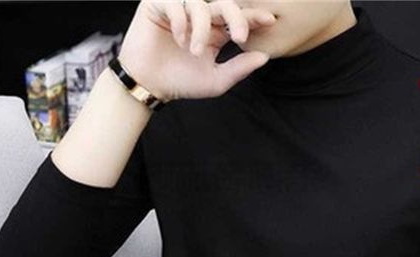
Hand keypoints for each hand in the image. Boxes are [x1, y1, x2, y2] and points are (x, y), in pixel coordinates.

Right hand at [117, 0, 275, 101]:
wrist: (149, 84)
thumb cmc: (181, 82)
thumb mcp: (216, 80)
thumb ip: (239, 69)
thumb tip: (265, 57)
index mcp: (215, 31)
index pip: (237, 18)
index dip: (253, 17)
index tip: (269, 21)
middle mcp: (200, 16)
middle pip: (225, 4)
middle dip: (237, 18)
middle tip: (239, 38)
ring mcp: (180, 7)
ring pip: (200, 5)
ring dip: (201, 28)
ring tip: (193, 51)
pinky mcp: (159, 3)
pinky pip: (176, 2)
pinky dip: (181, 20)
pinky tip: (178, 39)